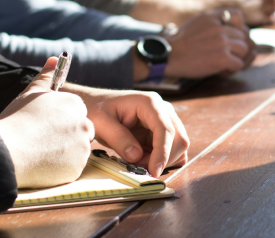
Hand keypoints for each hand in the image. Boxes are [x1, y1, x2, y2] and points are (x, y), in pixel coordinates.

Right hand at [0, 58, 94, 188]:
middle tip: (42, 141)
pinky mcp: (77, 168)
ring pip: (77, 150)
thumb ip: (46, 76)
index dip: (60, 120)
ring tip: (40, 152)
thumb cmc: (17, 120)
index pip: (76, 113)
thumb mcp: (31, 93)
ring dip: (64, 152)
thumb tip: (54, 59)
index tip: (46, 126)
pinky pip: (72, 168)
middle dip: (66, 136)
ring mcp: (82, 148)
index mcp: (75, 105)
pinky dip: (60, 168)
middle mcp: (84, 124)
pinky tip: (42, 164)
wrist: (7, 151)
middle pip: (80, 131)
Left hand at [66, 88, 189, 176]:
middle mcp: (163, 109)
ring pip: (178, 146)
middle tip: (139, 167)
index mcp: (149, 103)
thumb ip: (119, 138)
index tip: (154, 171)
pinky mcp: (162, 132)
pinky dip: (163, 160)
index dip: (162, 152)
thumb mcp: (101, 123)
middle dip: (163, 158)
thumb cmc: (97, 109)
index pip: (165, 129)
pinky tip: (145, 160)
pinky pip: (172, 149)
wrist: (95, 105)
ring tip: (138, 162)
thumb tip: (136, 156)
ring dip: (162, 160)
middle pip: (178, 138)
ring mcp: (165, 120)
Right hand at [165, 9, 255, 78]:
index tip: (229, 36)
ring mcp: (222, 42)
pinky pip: (239, 64)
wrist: (168, 56)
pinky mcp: (222, 58)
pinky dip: (231, 70)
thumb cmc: (181, 43)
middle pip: (243, 36)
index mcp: (213, 16)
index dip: (238, 27)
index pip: (238, 16)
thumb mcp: (197, 23)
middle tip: (224, 55)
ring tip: (222, 63)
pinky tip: (220, 70)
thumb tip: (237, 31)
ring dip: (236, 59)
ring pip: (244, 50)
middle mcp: (220, 27)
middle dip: (237, 47)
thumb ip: (215, 23)